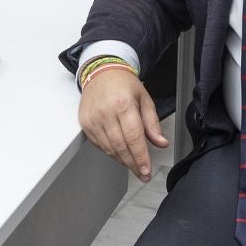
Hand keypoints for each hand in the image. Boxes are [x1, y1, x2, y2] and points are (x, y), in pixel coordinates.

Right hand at [77, 65, 165, 181]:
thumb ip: (152, 123)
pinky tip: (119, 154)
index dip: (141, 157)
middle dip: (133, 164)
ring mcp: (93, 119)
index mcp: (123, 104)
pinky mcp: (85, 123)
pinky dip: (110, 152)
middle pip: (121, 147)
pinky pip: (98, 145)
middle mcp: (106, 112)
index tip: (146, 169)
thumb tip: (160, 142)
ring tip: (133, 165)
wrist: (101, 72)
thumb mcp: (144, 99)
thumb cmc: (123, 84)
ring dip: (122, 160)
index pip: (134, 138)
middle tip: (142, 173)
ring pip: (109, 148)